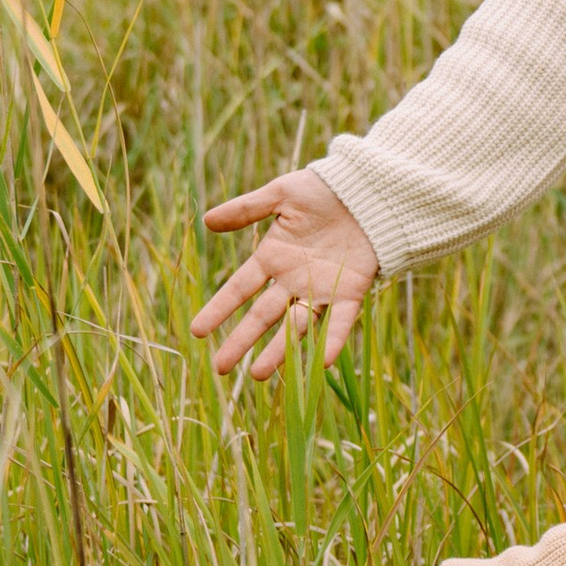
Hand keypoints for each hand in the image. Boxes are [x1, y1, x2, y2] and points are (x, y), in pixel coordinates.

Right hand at [191, 168, 380, 381]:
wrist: (367, 190)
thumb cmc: (323, 190)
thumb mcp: (281, 195)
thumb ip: (246, 209)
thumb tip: (207, 220)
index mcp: (274, 257)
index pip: (239, 288)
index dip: (219, 309)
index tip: (198, 331)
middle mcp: (294, 279)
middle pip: (262, 316)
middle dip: (241, 341)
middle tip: (221, 368)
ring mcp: (321, 289)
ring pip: (296, 326)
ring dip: (279, 351)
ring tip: (258, 376)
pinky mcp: (350, 291)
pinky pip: (341, 321)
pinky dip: (332, 341)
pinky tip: (323, 364)